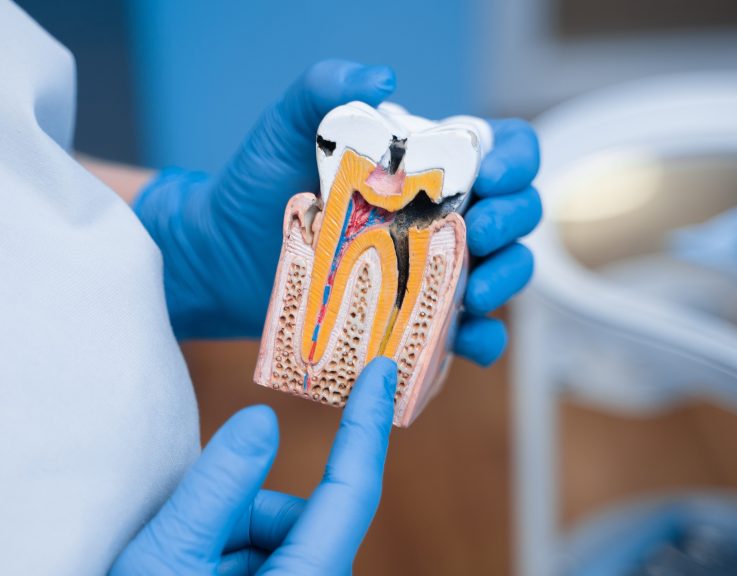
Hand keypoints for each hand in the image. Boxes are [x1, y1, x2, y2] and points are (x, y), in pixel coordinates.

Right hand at [110, 358, 397, 574]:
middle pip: (290, 518)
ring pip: (270, 540)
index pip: (349, 493)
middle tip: (180, 545)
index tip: (381, 370)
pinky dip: (223, 559)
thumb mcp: (167, 559)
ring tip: (177, 572)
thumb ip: (217, 487)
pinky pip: (261, 562)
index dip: (366, 427)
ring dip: (223, 540)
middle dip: (238, 513)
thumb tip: (264, 420)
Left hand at [134, 60, 541, 365]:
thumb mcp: (285, 126)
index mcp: (426, 163)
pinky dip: (483, 339)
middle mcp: (440, 213)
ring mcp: (430, 267)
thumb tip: (381, 79)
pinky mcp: (413, 316)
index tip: (490, 176)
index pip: (500, 150)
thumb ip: (324, 87)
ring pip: (503, 271)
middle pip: (515, 212)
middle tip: (479, 233)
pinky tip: (471, 339)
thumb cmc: (257, 184)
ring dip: (506, 280)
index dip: (515, 160)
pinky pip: (465, 333)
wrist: (220, 254)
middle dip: (512, 221)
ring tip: (475, 293)